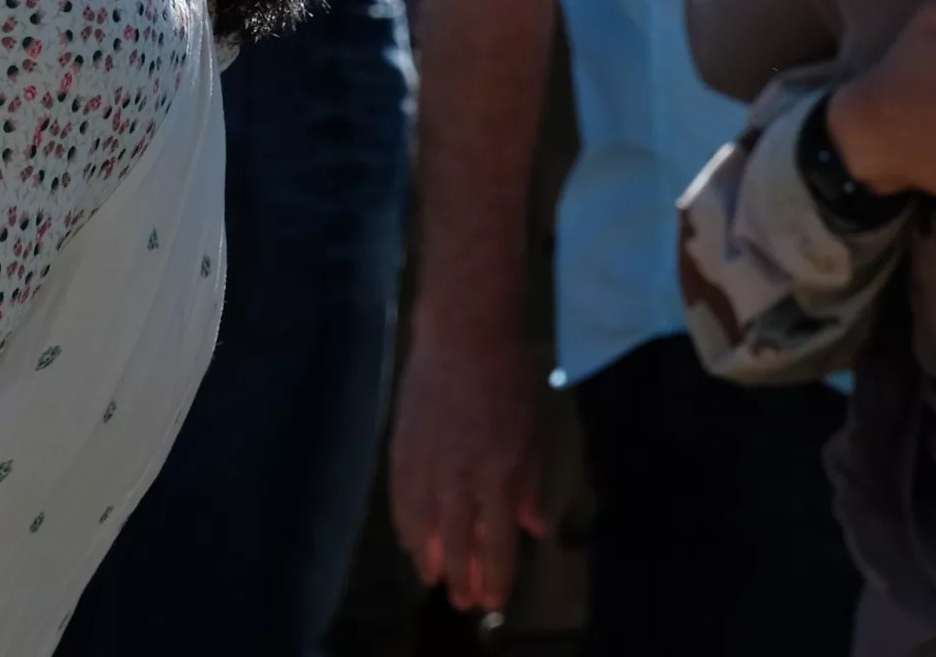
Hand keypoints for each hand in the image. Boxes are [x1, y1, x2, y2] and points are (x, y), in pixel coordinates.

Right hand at [389, 315, 548, 616]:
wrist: (463, 334)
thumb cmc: (511, 380)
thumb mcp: (536, 433)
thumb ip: (532, 485)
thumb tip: (532, 528)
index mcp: (501, 475)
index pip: (498, 542)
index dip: (496, 577)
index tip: (494, 600)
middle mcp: (460, 477)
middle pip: (457, 542)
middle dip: (460, 577)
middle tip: (461, 601)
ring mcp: (426, 462)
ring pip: (422, 524)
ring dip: (427, 556)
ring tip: (431, 577)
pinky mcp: (402, 445)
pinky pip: (399, 496)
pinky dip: (404, 523)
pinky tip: (408, 538)